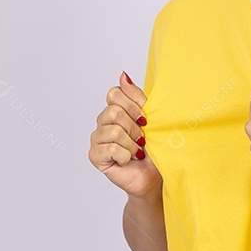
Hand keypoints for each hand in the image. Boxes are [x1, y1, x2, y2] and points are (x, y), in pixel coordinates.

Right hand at [89, 70, 161, 199]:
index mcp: (115, 109)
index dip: (132, 106)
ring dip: (131, 144)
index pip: (114, 93)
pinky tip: (128, 160)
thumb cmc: (155, 147)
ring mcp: (97, 138)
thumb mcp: (150, 118)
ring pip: (113, 131)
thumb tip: (123, 75)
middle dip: (134, 127)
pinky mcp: (95, 156)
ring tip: (137, 152)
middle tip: (143, 139)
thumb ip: (136, 97)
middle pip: (113, 111)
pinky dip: (125, 156)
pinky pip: (110, 148)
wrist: (154, 175)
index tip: (145, 120)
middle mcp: (103, 121)